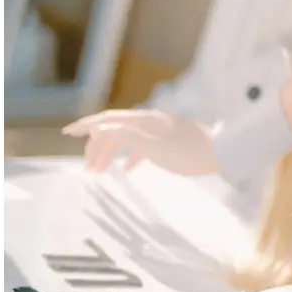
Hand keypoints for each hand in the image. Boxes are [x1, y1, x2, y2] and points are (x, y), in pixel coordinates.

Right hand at [61, 109, 219, 176]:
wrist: (223, 152)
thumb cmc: (188, 152)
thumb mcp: (153, 147)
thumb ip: (126, 136)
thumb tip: (99, 127)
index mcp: (142, 120)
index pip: (107, 119)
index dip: (86, 125)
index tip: (68, 133)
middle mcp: (148, 122)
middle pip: (114, 130)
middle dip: (97, 147)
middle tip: (87, 169)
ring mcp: (159, 131)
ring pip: (126, 140)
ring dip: (110, 154)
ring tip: (99, 172)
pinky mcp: (169, 142)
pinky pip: (141, 147)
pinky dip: (129, 156)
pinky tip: (127, 169)